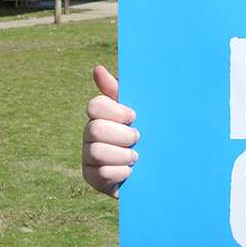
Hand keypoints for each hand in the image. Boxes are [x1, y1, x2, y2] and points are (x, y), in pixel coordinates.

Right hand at [81, 65, 139, 197]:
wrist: (157, 169)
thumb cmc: (149, 132)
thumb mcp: (142, 110)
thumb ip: (122, 91)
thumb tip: (97, 69)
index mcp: (101, 114)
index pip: (95, 105)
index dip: (115, 111)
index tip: (134, 116)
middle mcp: (90, 133)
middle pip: (95, 129)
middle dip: (122, 136)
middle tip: (138, 139)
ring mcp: (88, 156)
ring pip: (97, 152)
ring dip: (123, 155)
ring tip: (136, 157)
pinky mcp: (92, 177)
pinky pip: (101, 174)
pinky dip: (121, 173)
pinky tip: (130, 172)